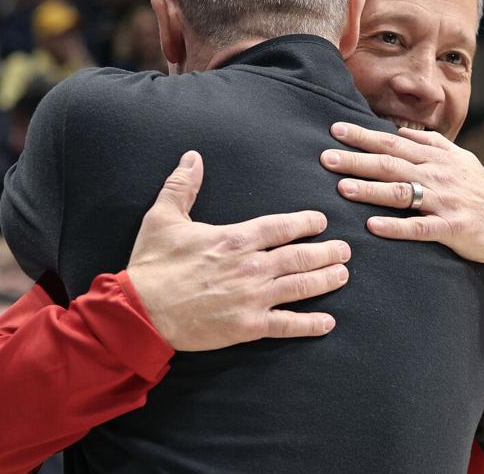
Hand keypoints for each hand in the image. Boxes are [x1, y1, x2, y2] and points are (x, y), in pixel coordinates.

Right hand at [126, 151, 351, 351]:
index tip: (321, 221)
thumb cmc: (152, 265)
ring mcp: (252, 298)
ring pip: (300, 286)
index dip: (305, 223)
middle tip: (344, 250)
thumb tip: (192, 157)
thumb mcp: (162, 218)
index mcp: (234, 239)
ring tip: (343, 274)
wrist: (139, 312)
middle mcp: (250, 267)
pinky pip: (287, 325)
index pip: (280, 227)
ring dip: (326, 280)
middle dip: (327, 252)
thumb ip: (181, 186)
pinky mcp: (248, 326)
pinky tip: (328, 322)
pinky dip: (310, 324)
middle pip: (299, 256)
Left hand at [321, 122, 483, 263]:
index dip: (364, 136)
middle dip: (357, 159)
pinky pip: (420, 227)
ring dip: (371, 189)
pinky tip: (373, 227)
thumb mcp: (460, 159)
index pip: (393, 143)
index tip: (336, 129)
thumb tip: (401, 131)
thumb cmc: (480, 190)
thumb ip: (431, 144)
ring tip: (342, 187)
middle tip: (326, 157)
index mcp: (436, 158)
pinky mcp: (451, 228)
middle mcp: (437, 175)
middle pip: (391, 164)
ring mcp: (444, 201)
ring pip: (402, 192)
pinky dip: (396, 227)